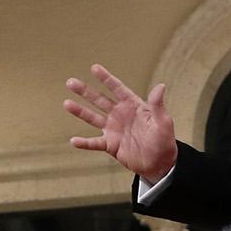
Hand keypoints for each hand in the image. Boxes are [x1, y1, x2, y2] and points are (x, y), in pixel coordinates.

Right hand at [64, 64, 176, 182]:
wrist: (160, 163)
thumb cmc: (164, 140)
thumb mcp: (163, 122)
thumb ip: (158, 105)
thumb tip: (161, 86)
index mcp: (132, 105)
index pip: (117, 88)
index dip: (106, 78)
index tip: (94, 68)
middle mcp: (120, 115)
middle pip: (99, 100)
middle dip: (85, 91)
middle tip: (70, 82)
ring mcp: (113, 129)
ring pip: (93, 118)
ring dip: (80, 111)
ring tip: (66, 103)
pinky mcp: (110, 145)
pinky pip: (94, 143)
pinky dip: (84, 143)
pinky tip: (73, 141)